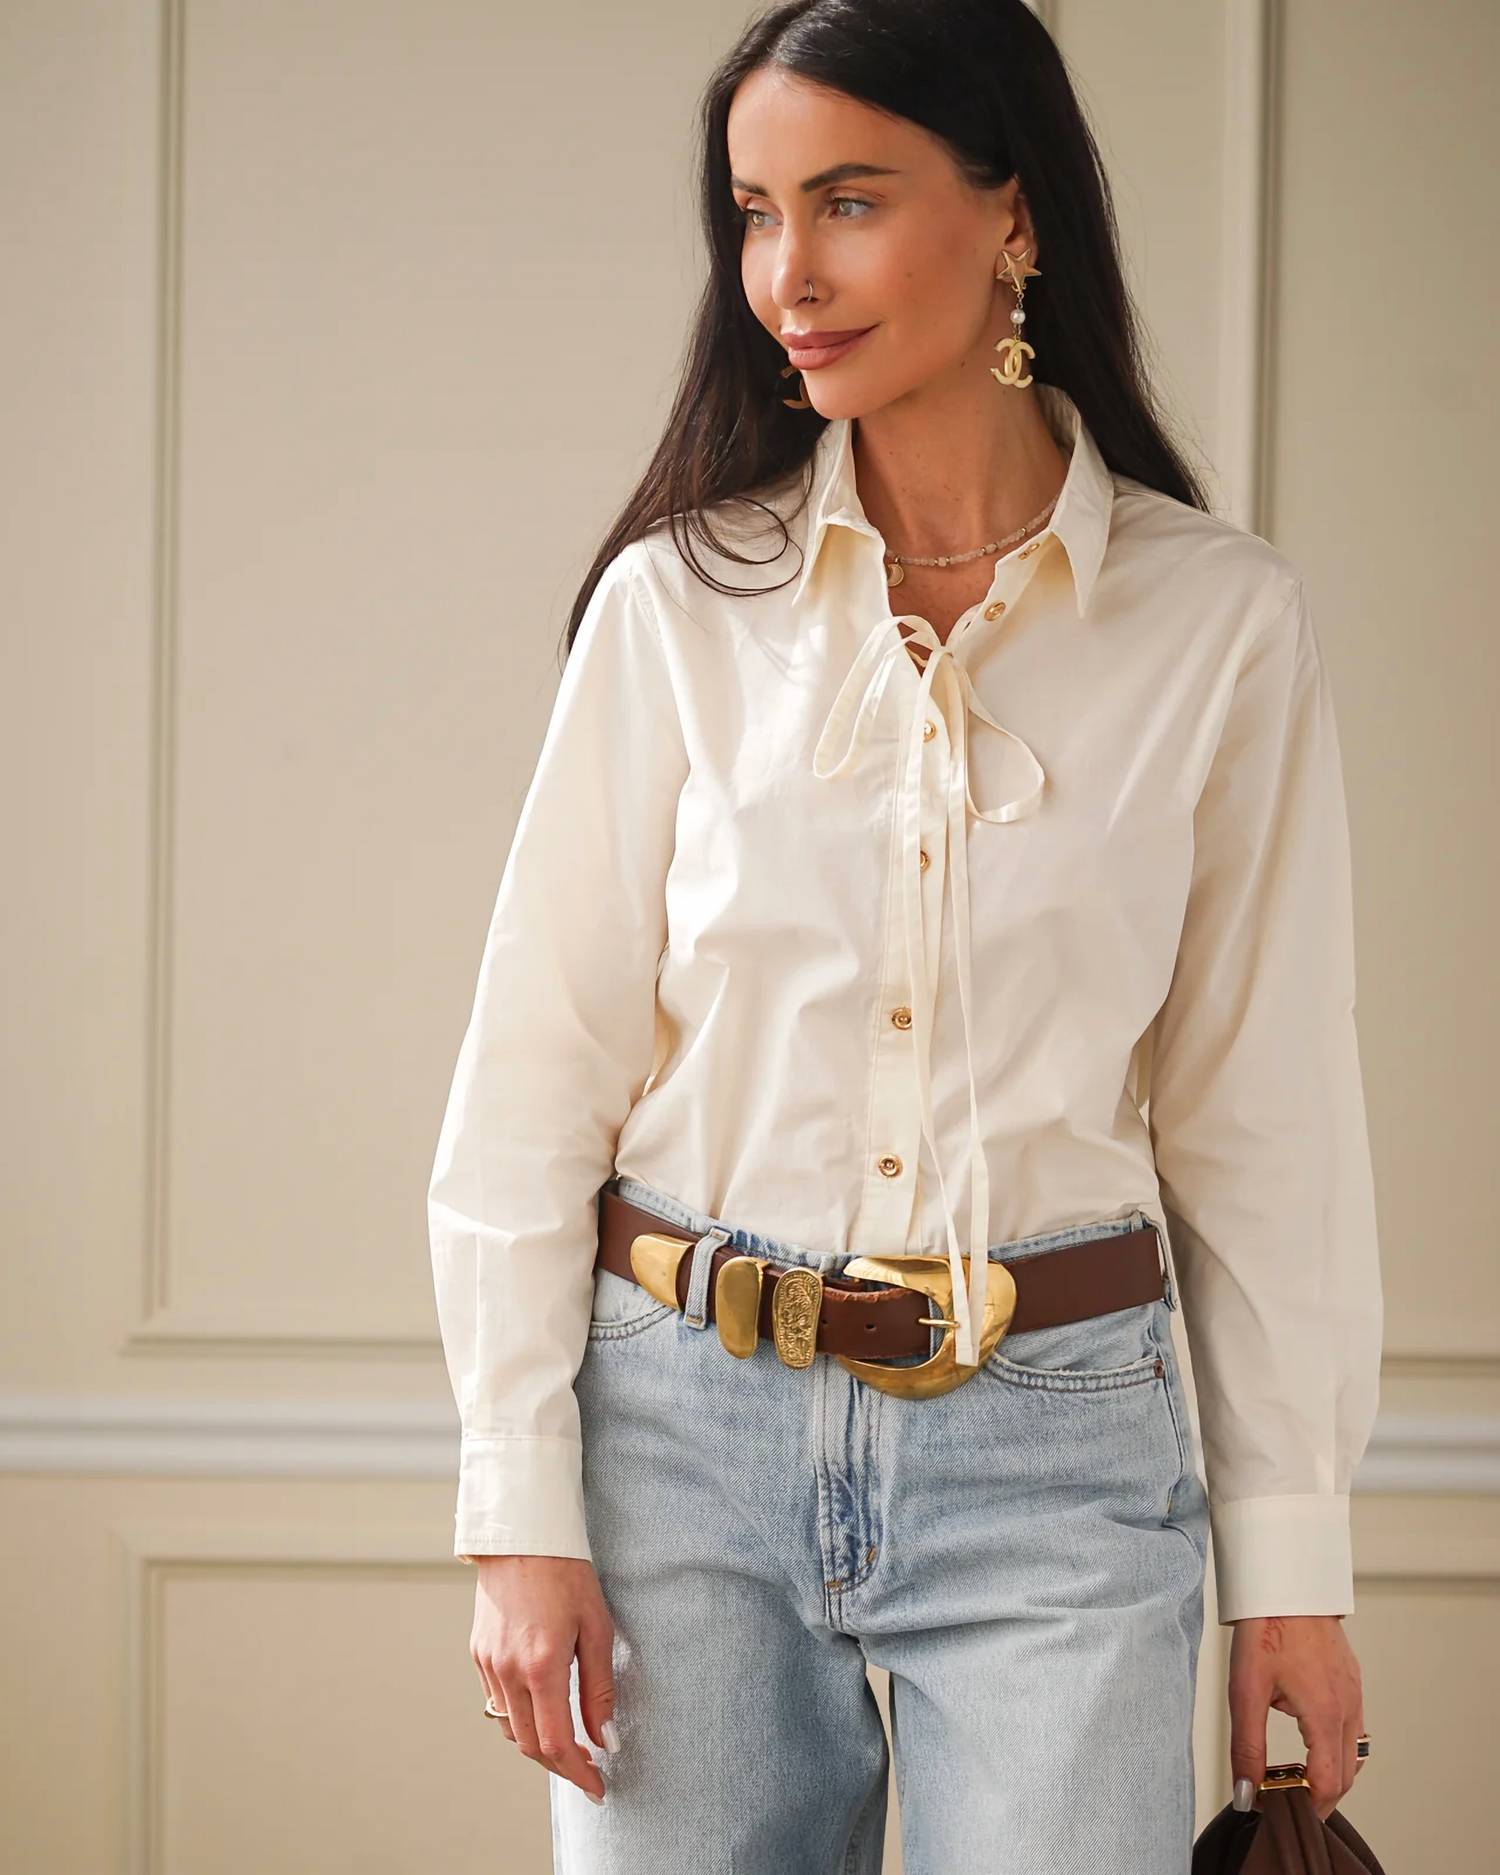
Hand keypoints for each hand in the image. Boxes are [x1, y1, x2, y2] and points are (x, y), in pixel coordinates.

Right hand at [469, 1555, 618, 1804]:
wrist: (522, 1534)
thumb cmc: (567, 1574)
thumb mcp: (597, 1627)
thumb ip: (599, 1688)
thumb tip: (604, 1738)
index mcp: (542, 1666)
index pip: (557, 1744)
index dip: (578, 1774)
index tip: (598, 1788)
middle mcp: (508, 1671)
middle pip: (530, 1746)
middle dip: (560, 1766)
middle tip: (588, 1770)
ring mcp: (488, 1663)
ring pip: (510, 1728)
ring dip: (538, 1744)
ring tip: (569, 1741)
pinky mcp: (478, 1653)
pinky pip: (497, 1701)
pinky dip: (520, 1717)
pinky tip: (542, 1707)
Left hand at [1227, 1614, 1365, 1820]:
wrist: (1287, 1580)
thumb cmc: (1266, 1626)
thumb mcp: (1245, 1689)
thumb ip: (1246, 1746)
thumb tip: (1246, 1793)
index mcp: (1325, 1713)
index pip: (1329, 1785)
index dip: (1309, 1806)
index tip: (1284, 1812)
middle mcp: (1348, 1707)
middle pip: (1347, 1776)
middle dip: (1320, 1795)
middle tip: (1288, 1801)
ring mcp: (1354, 1692)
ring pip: (1354, 1753)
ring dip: (1330, 1771)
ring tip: (1294, 1775)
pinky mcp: (1351, 1680)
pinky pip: (1352, 1727)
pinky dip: (1335, 1745)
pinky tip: (1307, 1736)